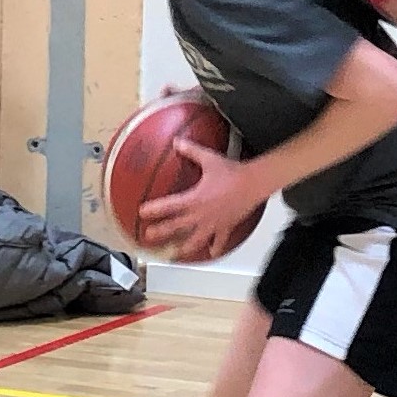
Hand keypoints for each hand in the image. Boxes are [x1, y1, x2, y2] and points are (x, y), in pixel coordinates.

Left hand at [146, 139, 266, 260]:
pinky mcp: (226, 227)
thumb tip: (177, 142)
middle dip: (161, 232)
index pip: (169, 206)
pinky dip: (215, 248)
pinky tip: (211, 253)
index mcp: (194, 199)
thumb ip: (191, 151)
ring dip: (184, 247)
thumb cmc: (233, 173)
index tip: (142, 213)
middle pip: (177, 227)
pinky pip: (220, 241)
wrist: (254, 184)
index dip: (153, 210)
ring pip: (196, 240)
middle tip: (148, 236)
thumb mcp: (209, 159)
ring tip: (175, 254)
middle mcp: (202, 215)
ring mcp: (214, 223)